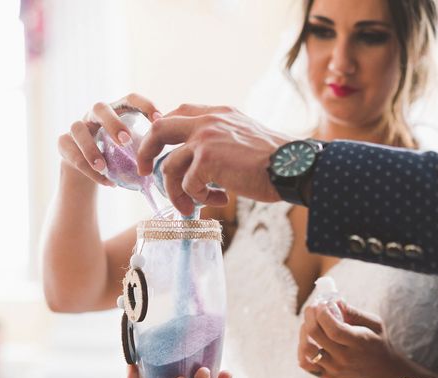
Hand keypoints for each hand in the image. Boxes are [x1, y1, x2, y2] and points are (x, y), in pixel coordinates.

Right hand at [57, 93, 161, 185]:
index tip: (159, 120)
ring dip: (91, 149)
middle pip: (100, 107)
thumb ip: (150, 149)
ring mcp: (77, 127)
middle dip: (113, 123)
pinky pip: (71, 153)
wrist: (90, 173)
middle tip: (125, 141)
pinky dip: (87, 168)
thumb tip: (180, 160)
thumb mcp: (136, 151)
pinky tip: (105, 182)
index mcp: (117, 112)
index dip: (144, 105)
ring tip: (104, 168)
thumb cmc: (119, 159)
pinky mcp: (63, 144)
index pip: (130, 99)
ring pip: (78, 129)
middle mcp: (95, 115)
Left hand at [136, 104, 293, 214]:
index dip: (163, 130)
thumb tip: (200, 162)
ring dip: (177, 193)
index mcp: (217, 113)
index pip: (179, 112)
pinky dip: (199, 198)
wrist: (292, 166)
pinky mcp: (207, 160)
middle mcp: (207, 121)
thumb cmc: (274, 160)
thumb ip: (220, 140)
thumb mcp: (244, 137)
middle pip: (159, 130)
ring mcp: (205, 139)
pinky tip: (220, 199)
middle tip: (145, 171)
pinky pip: (187, 185)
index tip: (159, 149)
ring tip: (192, 206)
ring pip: (168, 167)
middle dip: (146, 152)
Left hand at [298, 302, 401, 377]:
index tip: (323, 303)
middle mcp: (344, 359)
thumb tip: (333, 301)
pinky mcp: (326, 376)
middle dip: (310, 315)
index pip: (333, 329)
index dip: (323, 313)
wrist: (381, 371)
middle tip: (313, 308)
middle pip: (315, 334)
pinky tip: (310, 340)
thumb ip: (353, 312)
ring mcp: (333, 369)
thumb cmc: (376, 342)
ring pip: (306, 348)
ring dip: (303, 330)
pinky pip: (304, 363)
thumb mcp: (374, 323)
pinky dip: (301, 349)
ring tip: (311, 323)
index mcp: (358, 343)